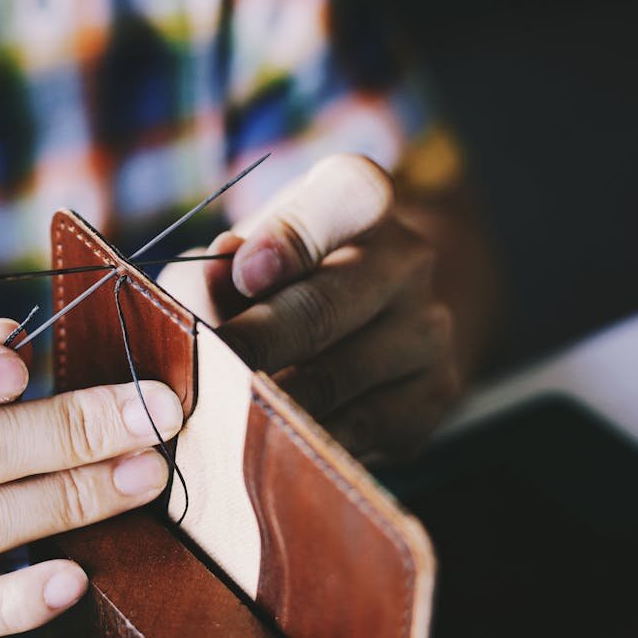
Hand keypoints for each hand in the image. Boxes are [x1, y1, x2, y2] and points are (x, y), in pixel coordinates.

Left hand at [160, 154, 459, 462]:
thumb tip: (204, 295)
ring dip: (272, 401)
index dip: (292, 236)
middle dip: (256, 344)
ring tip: (224, 413)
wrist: (362, 324)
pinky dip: (305, 441)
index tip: (244, 273)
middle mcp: (407, 257)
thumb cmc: (274, 280)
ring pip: (337, 376)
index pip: (348, 195)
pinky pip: (359, 430)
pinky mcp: (433, 394)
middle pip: (325, 304)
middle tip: (209, 371)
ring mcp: (428, 328)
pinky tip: (270, 442)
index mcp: (358, 199)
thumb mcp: (235, 257)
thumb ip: (209, 273)